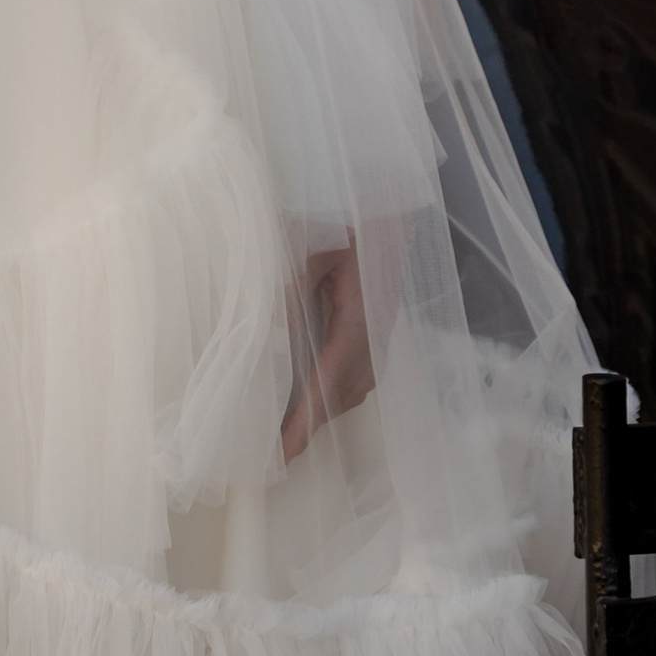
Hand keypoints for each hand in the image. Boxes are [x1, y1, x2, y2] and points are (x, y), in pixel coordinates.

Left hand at [280, 238, 375, 462]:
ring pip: (354, 387)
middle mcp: (374, 333)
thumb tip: (272, 333)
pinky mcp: (377, 324)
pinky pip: (358, 370)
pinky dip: (334, 390)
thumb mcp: (312, 246)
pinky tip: (315, 392)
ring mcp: (380, 331)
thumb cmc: (344, 218)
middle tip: (278, 451)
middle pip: (344, 393)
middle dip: (312, 425)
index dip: (306, 419)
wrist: (384, 203)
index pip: (330, 380)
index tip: (284, 450)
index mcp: (360, 318)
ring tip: (291, 431)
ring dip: (325, 410)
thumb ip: (292, 286)